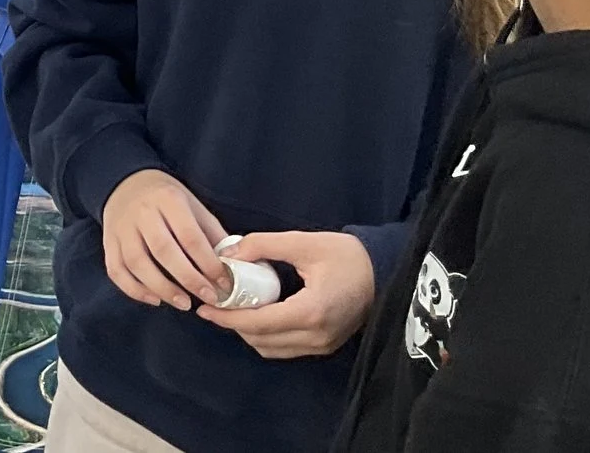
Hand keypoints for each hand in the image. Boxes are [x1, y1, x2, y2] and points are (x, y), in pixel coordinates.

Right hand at [100, 169, 229, 311]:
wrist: (125, 183)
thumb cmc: (166, 199)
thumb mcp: (192, 204)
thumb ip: (211, 233)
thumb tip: (233, 264)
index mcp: (168, 200)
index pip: (190, 235)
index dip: (208, 263)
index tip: (224, 283)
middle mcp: (142, 213)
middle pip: (163, 250)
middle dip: (188, 278)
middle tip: (208, 297)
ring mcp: (122, 228)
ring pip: (137, 263)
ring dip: (162, 288)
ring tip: (183, 303)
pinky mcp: (108, 242)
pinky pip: (116, 270)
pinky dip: (134, 289)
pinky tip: (155, 299)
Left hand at [198, 230, 375, 358]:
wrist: (384, 271)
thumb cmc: (346, 255)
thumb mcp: (303, 242)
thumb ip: (263, 245)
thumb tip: (228, 253)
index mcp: (310, 312)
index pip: (258, 323)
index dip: (227, 317)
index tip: (205, 307)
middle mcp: (316, 336)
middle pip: (261, 340)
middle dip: (234, 324)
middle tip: (216, 303)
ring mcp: (322, 345)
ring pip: (272, 348)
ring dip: (249, 332)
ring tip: (234, 307)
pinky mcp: (325, 345)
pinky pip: (286, 348)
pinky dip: (266, 335)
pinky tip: (258, 313)